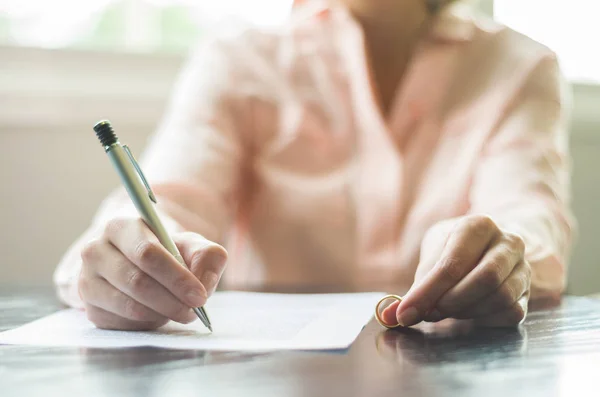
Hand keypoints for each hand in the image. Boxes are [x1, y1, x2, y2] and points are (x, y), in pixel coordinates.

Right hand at [78, 217, 226, 329]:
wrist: (142, 266)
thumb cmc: (169, 253)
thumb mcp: (193, 246)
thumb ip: (208, 256)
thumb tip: (203, 282)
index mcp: (120, 227)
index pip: (147, 253)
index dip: (176, 277)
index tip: (200, 295)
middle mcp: (95, 251)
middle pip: (137, 282)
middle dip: (172, 300)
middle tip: (194, 310)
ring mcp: (87, 281)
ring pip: (130, 306)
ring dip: (163, 314)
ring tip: (182, 312)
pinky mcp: (90, 308)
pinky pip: (123, 323)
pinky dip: (148, 323)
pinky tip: (159, 314)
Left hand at [382, 215, 530, 327]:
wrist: (490, 247)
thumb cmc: (454, 250)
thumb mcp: (433, 255)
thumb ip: (415, 285)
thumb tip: (389, 315)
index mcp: (478, 225)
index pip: (453, 264)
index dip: (427, 292)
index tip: (405, 313)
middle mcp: (508, 242)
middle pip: (484, 280)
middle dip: (450, 302)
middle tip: (428, 313)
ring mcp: (523, 267)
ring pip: (500, 298)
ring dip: (466, 312)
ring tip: (446, 309)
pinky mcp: (529, 291)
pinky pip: (510, 313)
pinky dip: (484, 319)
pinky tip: (468, 312)